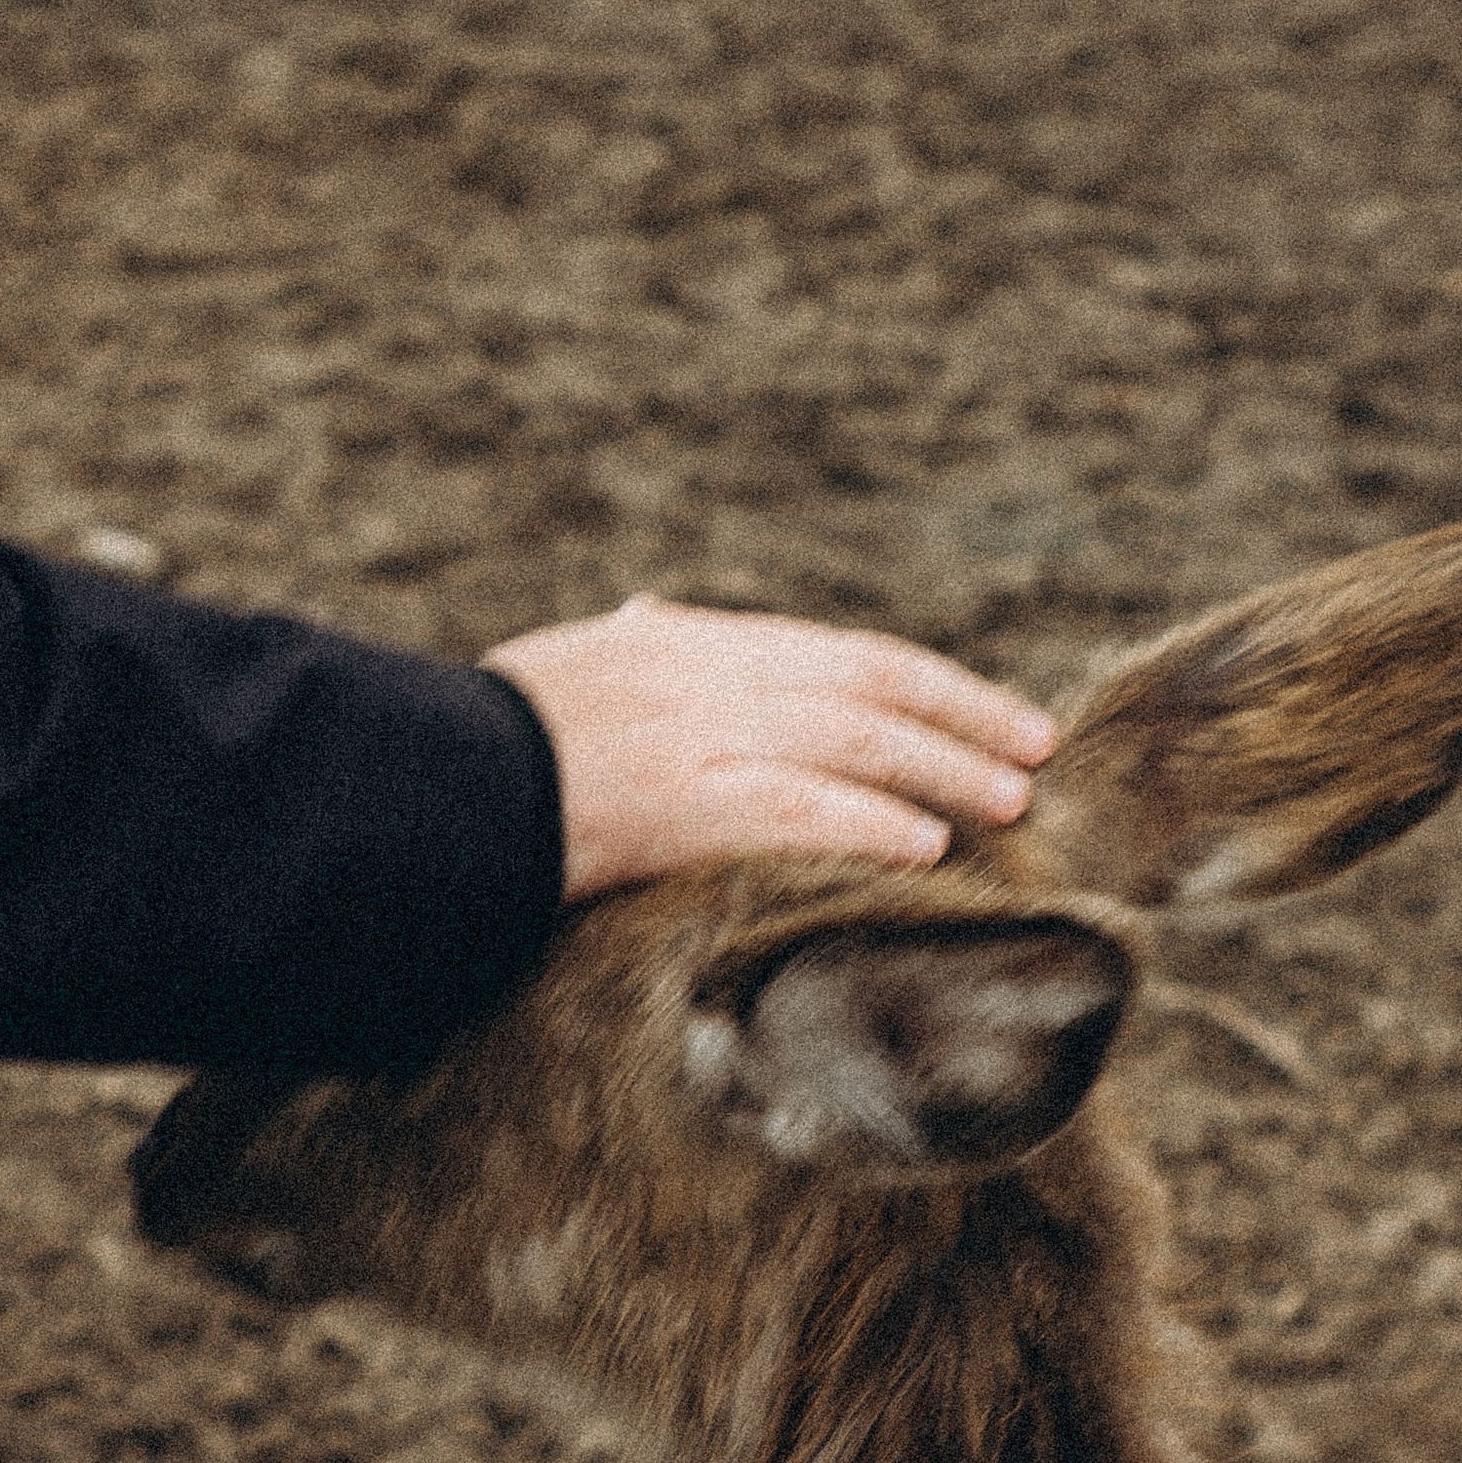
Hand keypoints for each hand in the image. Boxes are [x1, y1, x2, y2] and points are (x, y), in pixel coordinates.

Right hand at [482, 595, 1056, 902]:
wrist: (424, 778)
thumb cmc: (482, 735)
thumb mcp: (571, 662)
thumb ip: (630, 641)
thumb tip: (652, 611)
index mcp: (690, 639)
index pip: (843, 655)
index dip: (932, 683)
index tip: (995, 712)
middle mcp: (711, 674)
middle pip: (872, 690)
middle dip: (965, 720)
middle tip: (1037, 754)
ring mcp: (701, 735)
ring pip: (857, 745)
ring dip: (944, 773)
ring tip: (1010, 806)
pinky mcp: (683, 802)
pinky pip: (803, 812)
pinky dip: (872, 827)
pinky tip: (927, 851)